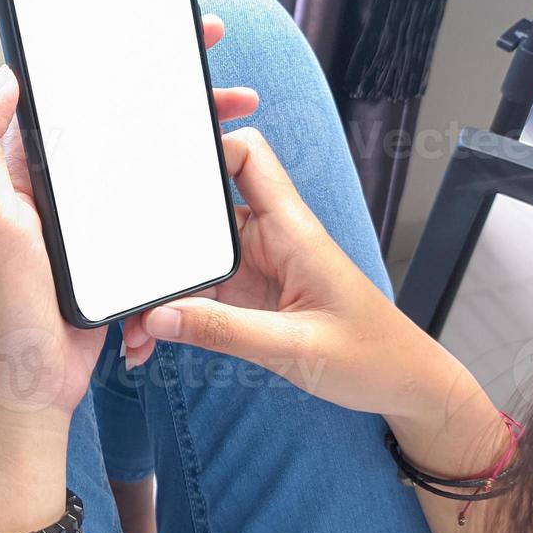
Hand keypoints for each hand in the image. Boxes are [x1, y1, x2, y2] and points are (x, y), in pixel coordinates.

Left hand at [0, 16, 258, 425]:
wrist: (33, 382)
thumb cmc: (3, 305)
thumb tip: (4, 79)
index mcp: (24, 169)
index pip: (68, 96)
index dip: (107, 57)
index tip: (153, 32)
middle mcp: (58, 186)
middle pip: (120, 118)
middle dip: (169, 86)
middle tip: (216, 63)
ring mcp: (90, 218)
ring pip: (147, 156)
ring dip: (191, 130)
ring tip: (238, 109)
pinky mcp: (117, 248)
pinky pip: (158, 204)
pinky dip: (192, 184)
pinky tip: (224, 174)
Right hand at [122, 128, 488, 430]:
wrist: (405, 386)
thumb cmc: (372, 356)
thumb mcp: (295, 348)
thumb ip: (224, 332)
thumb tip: (159, 316)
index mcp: (292, 230)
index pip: (247, 157)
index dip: (207, 146)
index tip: (159, 162)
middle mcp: (270, 239)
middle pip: (199, 214)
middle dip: (158, 247)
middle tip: (127, 284)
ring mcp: (255, 268)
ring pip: (191, 262)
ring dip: (160, 293)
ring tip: (136, 335)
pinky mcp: (248, 297)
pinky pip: (198, 295)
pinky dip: (173, 316)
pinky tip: (153, 341)